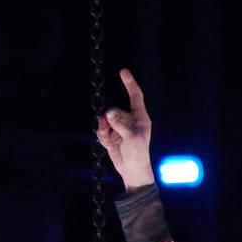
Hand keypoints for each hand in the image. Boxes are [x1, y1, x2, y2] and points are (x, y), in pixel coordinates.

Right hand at [93, 68, 155, 191]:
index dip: (129, 83)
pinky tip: (109, 144)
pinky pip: (100, 129)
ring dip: (104, 129)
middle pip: (113, 109)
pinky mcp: (110, 133)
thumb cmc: (138, 153)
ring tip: (113, 140)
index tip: (123, 71)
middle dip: (110, 120)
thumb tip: (108, 113)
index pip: (135, 96)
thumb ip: (120, 124)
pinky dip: (102, 136)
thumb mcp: (131, 138)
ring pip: (104, 119)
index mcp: (140, 117)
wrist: (131, 170)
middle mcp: (129, 119)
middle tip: (115, 132)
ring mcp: (119, 125)